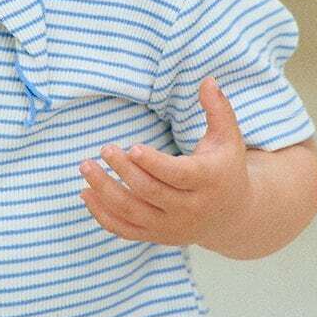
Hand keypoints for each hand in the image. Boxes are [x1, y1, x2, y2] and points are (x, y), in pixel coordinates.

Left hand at [78, 76, 253, 246]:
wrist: (232, 215)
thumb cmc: (225, 167)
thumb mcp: (228, 137)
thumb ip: (218, 108)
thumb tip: (207, 80)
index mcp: (208, 181)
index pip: (178, 175)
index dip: (154, 163)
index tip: (132, 147)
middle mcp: (190, 208)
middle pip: (150, 192)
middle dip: (123, 171)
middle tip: (104, 149)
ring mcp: (171, 226)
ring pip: (132, 212)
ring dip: (104, 190)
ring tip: (85, 167)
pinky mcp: (157, 236)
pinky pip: (124, 229)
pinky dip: (102, 214)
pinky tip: (86, 192)